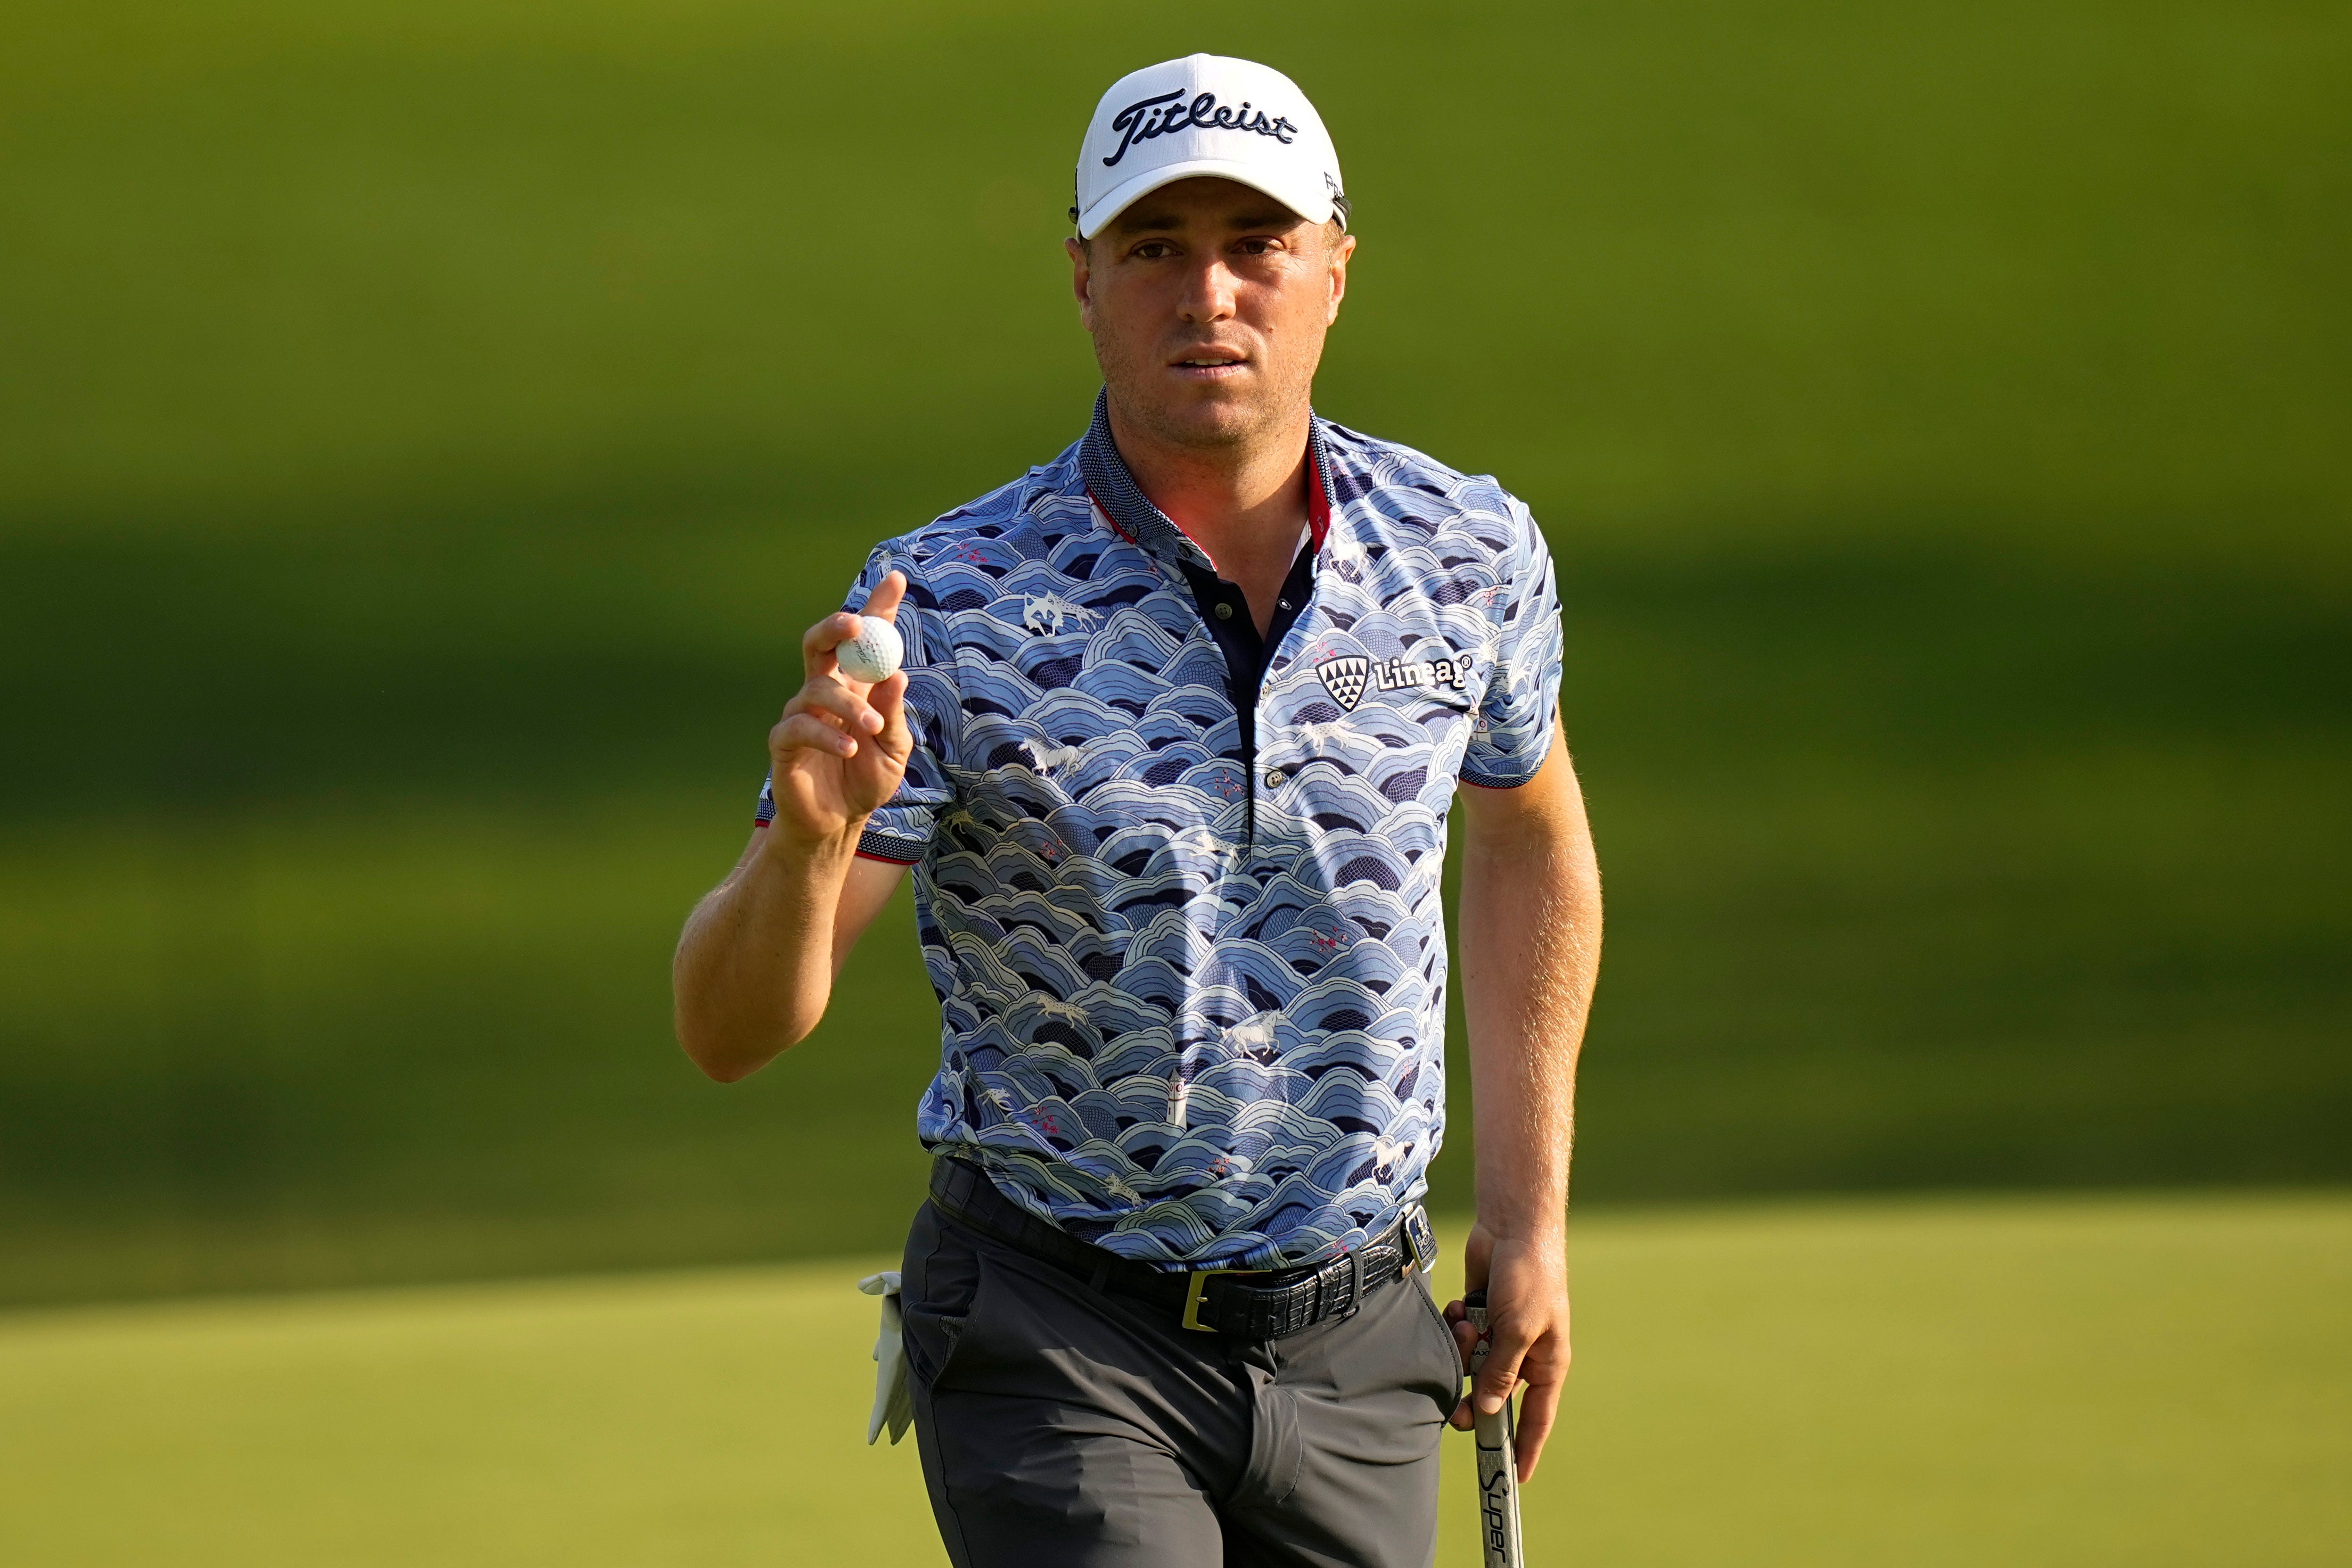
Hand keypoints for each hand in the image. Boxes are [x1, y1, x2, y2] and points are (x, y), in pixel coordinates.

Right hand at [764, 572, 912, 849]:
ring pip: (816, 688)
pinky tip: (848, 749)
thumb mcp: (895, 750)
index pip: (865, 640)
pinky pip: (799, 727)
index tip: (896, 579)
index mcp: (855, 686)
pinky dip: (827, 735)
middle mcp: (824, 692)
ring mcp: (801, 714)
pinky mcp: (784, 742)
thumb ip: (893, 715)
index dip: (877, 608)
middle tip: (858, 625)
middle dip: (836, 626)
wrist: (839, 823)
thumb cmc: (867, 780)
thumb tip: (898, 675)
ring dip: (847, 705)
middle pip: (820, 643)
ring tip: (870, 731)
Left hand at [1446, 1219, 1570, 1480]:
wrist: (1513, 1228)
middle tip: (1456, 1412)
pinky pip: (1461, 1337)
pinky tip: (1461, 1309)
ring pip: (1472, 1365)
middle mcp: (1523, 1352)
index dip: (1527, 1448)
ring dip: (1464, 1352)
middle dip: (1474, 1399)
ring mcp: (1500, 1333)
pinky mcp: (1480, 1315)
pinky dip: (1457, 1327)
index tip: (1517, 1478)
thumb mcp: (1517, 1330)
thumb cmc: (1530, 1278)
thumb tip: (1489, 1409)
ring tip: (1468, 1327)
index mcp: (1546, 1363)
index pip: (1538, 1417)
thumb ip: (1501, 1372)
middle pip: (1494, 1394)